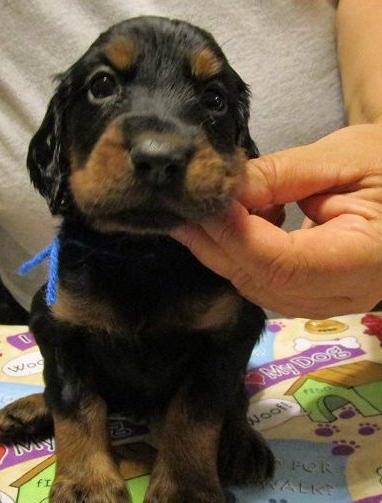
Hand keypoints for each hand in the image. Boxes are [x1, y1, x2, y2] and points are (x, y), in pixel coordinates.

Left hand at [172, 124, 381, 317]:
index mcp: (365, 259)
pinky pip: (262, 284)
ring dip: (222, 251)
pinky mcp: (313, 297)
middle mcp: (344, 294)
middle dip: (216, 244)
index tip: (202, 203)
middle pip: (261, 280)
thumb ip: (280, 176)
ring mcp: (327, 302)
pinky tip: (236, 226)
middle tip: (180, 211)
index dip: (235, 234)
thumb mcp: (341, 159)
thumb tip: (222, 191)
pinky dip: (239, 256)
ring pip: (256, 286)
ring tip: (202, 215)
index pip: (281, 261)